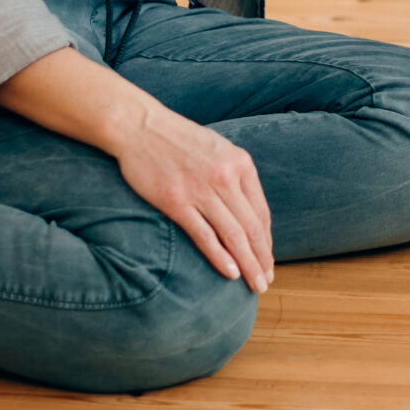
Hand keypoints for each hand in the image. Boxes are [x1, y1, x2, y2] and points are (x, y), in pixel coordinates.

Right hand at [111, 104, 273, 292]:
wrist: (141, 126)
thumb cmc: (179, 139)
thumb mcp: (219, 149)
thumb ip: (235, 175)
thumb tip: (247, 208)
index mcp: (241, 164)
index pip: (261, 212)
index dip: (266, 241)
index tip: (268, 259)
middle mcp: (226, 177)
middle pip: (252, 227)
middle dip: (262, 258)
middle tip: (267, 281)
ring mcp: (201, 190)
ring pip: (233, 235)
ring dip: (247, 263)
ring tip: (255, 283)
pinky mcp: (176, 201)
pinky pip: (204, 235)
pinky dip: (220, 256)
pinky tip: (230, 273)